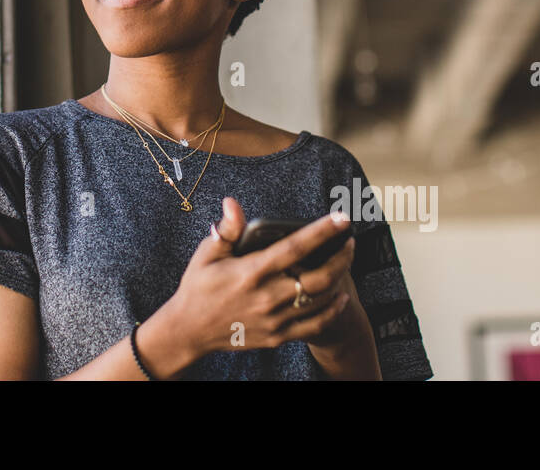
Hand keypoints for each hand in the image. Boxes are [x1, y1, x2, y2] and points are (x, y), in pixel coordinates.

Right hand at [159, 197, 357, 360]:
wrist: (189, 331)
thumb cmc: (198, 287)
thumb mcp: (206, 254)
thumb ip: (226, 229)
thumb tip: (233, 203)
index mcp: (251, 272)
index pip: (294, 248)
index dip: (321, 231)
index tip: (341, 218)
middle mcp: (267, 297)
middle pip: (319, 277)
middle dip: (342, 257)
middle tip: (350, 241)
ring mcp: (274, 320)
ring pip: (321, 300)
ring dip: (340, 279)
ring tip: (345, 261)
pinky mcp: (277, 336)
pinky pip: (314, 326)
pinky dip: (332, 310)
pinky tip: (339, 295)